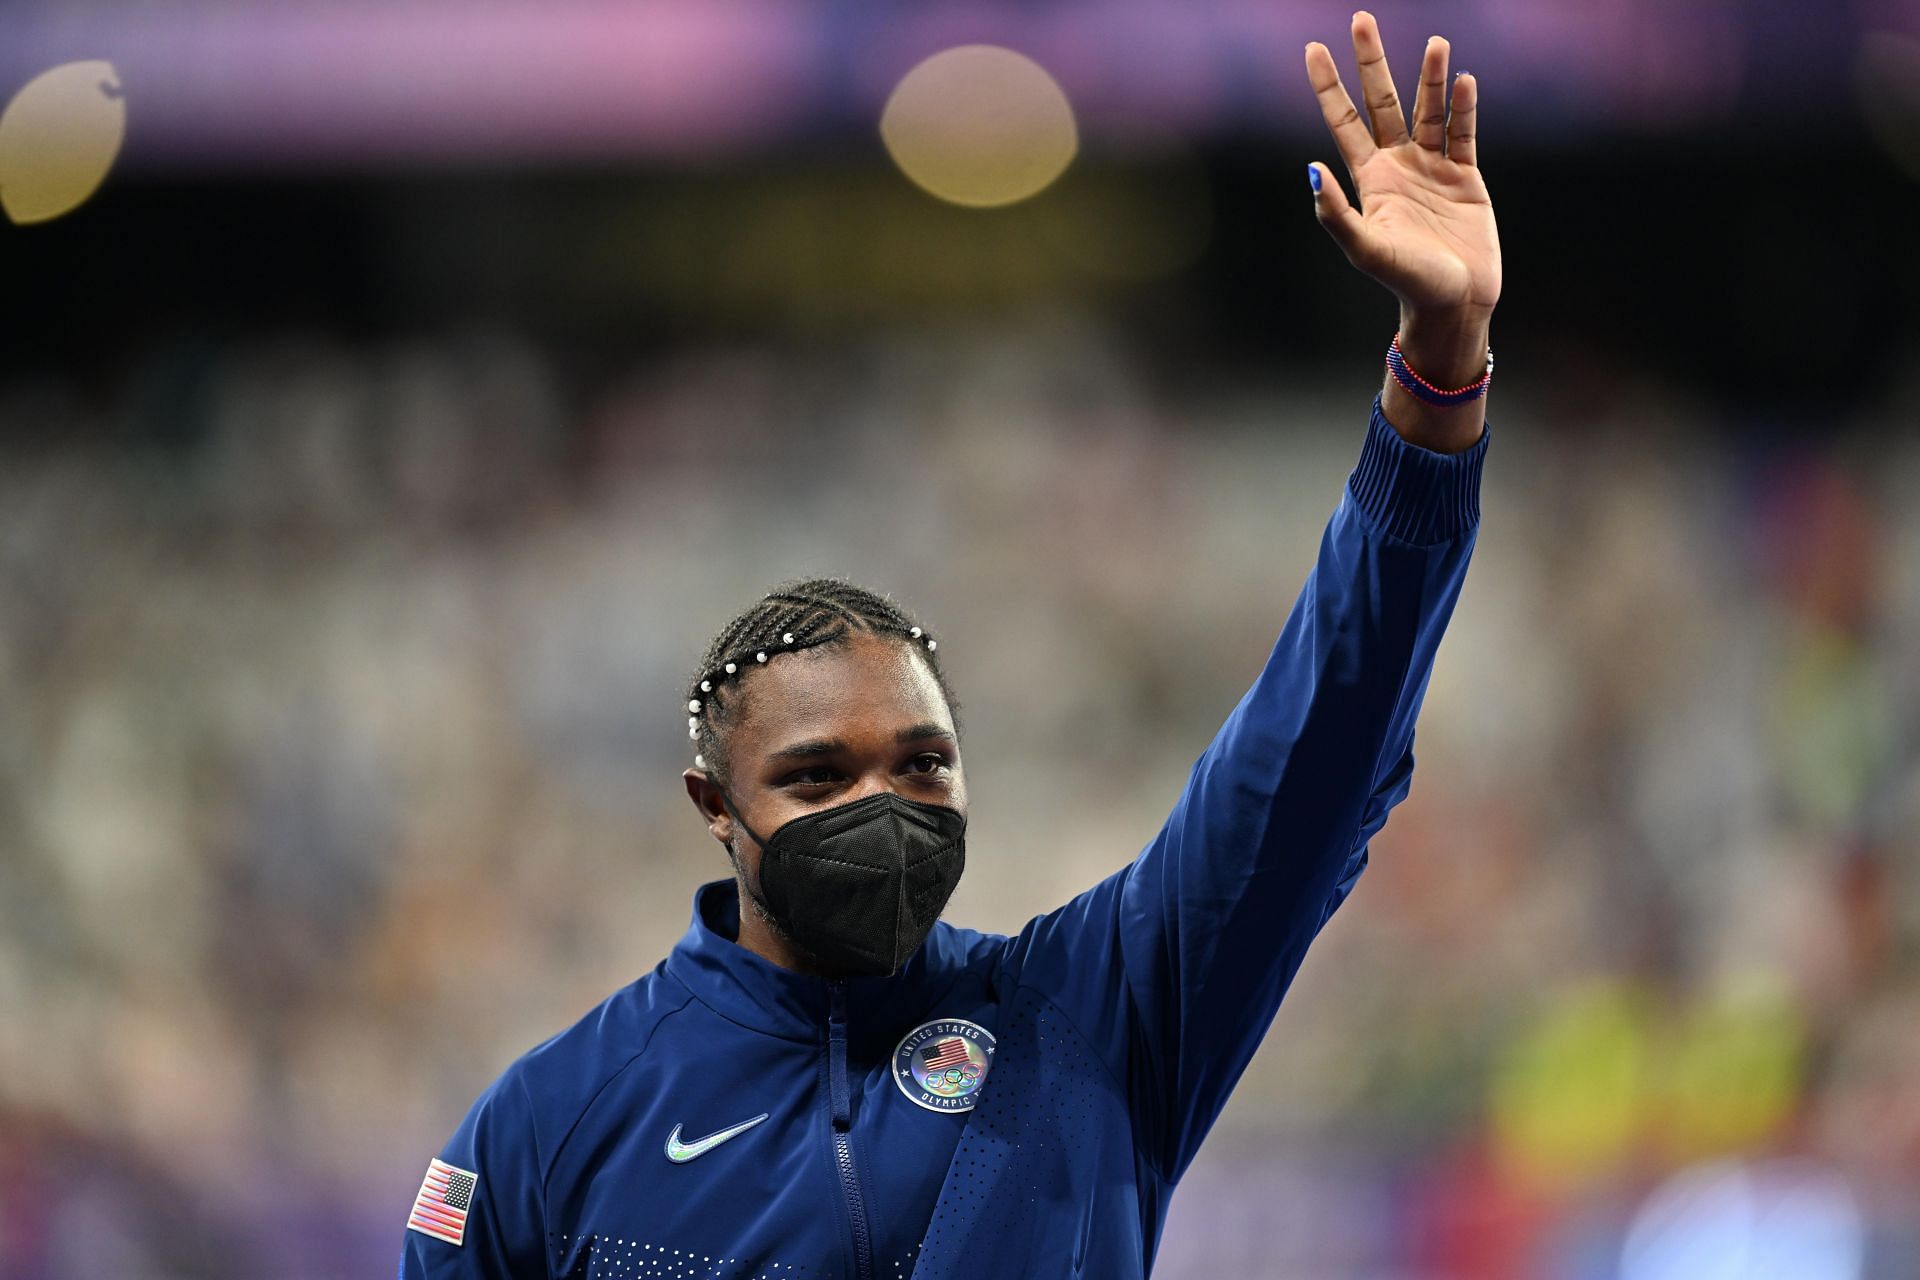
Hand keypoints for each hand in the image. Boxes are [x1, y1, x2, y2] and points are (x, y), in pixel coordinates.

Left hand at [1304, 13, 1500, 322]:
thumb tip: (1311, 169)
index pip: (1343, 121)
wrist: (1453, 303)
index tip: (1313, 48)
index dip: (1328, 86)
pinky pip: (1464, 133)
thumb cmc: (1406, 281)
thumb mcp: (1366, 249)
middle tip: (1361, 19)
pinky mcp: (1466, 177)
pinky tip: (1464, 81)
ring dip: (1431, 78)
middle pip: (1381, 102)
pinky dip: (1464, 107)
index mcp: (1369, 179)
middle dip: (1372, 62)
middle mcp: (1398, 166)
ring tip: (1436, 44)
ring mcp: (1433, 168)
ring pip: (1429, 110)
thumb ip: (1336, 213)